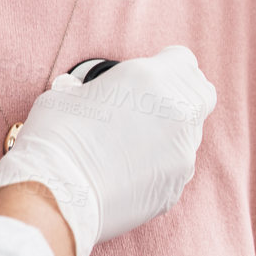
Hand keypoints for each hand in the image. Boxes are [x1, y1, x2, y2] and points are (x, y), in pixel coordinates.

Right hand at [0, 44, 217, 255]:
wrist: (56, 195)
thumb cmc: (54, 138)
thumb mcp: (66, 95)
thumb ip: (93, 89)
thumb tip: (84, 93)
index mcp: (149, 79)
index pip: (182, 60)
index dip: (164, 65)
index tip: (150, 75)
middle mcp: (175, 112)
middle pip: (201, 93)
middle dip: (180, 95)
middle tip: (150, 105)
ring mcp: (181, 153)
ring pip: (189, 134)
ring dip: (169, 133)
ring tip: (130, 143)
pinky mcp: (176, 187)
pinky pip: (176, 167)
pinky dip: (159, 165)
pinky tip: (127, 170)